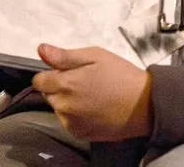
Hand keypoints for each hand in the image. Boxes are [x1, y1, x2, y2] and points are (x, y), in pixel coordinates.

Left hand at [32, 44, 152, 141]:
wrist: (144, 105)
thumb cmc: (121, 76)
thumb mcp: (95, 56)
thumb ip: (64, 56)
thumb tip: (41, 50)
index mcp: (66, 84)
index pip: (39, 80)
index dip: (51, 73)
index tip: (67, 71)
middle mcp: (64, 107)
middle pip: (48, 94)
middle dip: (60, 86)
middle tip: (84, 81)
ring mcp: (71, 122)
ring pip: (57, 108)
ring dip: (66, 101)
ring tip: (90, 94)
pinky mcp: (79, 133)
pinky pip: (68, 121)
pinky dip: (75, 115)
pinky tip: (92, 107)